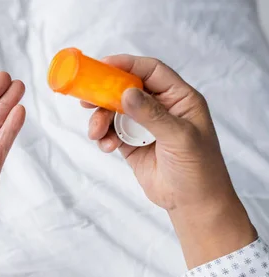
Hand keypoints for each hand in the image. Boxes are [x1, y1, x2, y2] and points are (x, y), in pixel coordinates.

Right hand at [84, 55, 255, 266]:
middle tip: (86, 100)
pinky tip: (107, 147)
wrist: (193, 203)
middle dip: (104, 95)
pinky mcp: (132, 144)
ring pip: (114, 112)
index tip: (102, 66)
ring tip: (96, 133)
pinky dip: (104, 137)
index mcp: (179, 98)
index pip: (151, 71)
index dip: (126, 65)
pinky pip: (111, 132)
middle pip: (126, 89)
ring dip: (101, 120)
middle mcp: (160, 108)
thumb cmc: (198, 169)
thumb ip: (151, 114)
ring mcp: (144, 126)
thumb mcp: (179, 137)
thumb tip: (126, 93)